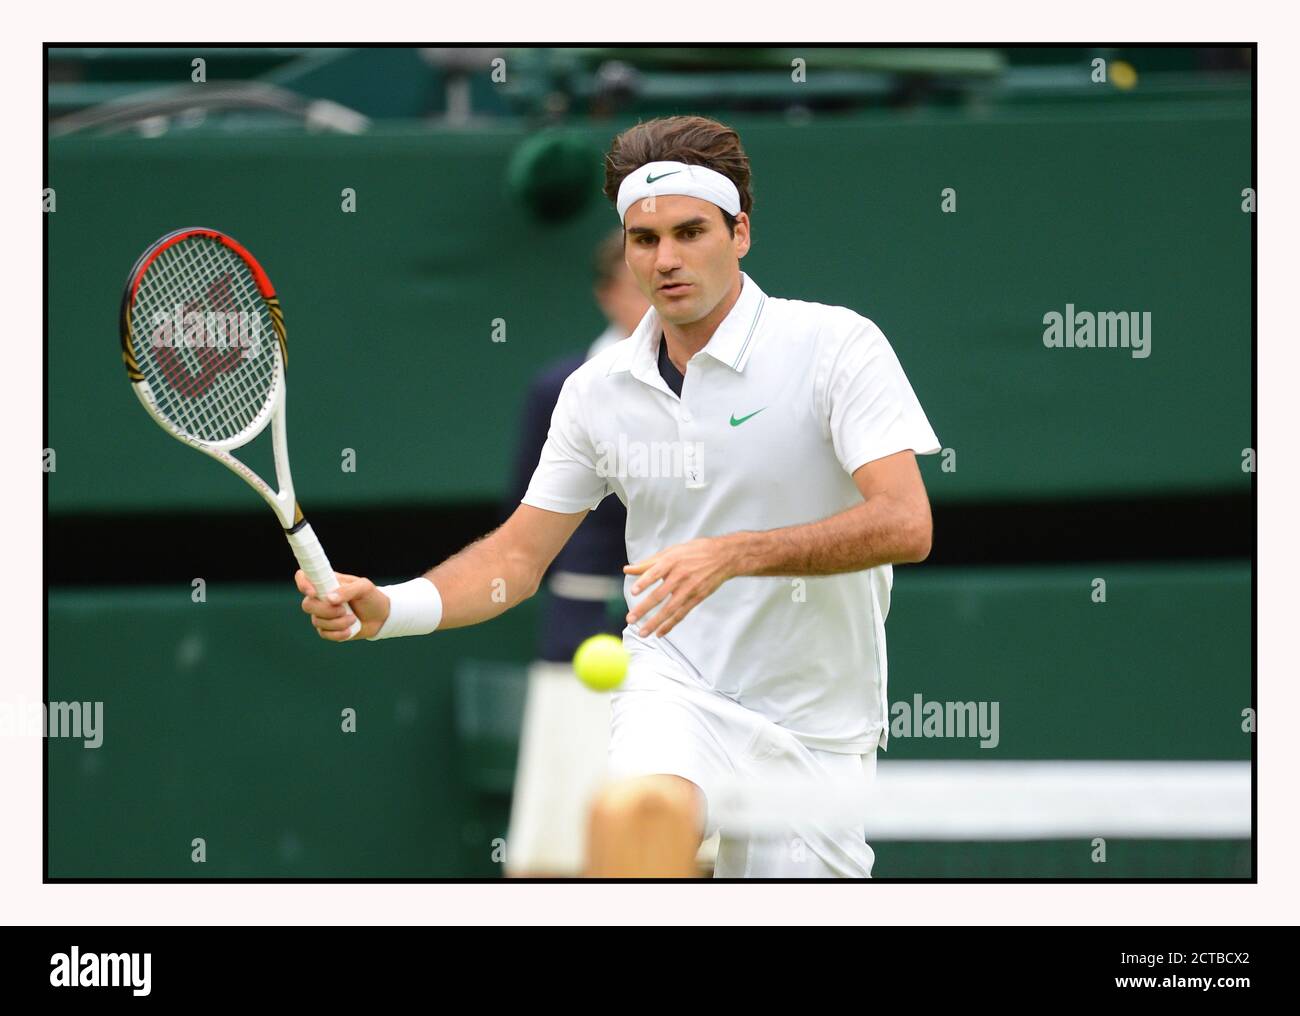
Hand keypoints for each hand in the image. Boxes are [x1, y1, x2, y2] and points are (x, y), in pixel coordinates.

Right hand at [295, 570, 389, 641]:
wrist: (381, 617)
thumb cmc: (372, 597)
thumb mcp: (364, 588)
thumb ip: (347, 590)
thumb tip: (329, 598)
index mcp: (327, 581)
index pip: (304, 577)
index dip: (303, 584)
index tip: (314, 593)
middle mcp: (321, 598)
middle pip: (307, 605)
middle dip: (325, 610)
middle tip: (344, 610)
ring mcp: (322, 614)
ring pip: (317, 621)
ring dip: (337, 623)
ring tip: (353, 619)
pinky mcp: (328, 629)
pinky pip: (324, 634)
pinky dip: (338, 634)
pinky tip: (349, 630)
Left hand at [623, 537, 737, 638]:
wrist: (722, 557)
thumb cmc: (693, 552)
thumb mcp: (671, 552)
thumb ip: (648, 563)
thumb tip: (627, 570)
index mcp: (671, 561)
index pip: (655, 573)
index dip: (644, 582)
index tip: (633, 592)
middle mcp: (680, 576)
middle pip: (659, 595)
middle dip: (644, 609)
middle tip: (630, 619)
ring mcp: (689, 588)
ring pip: (670, 609)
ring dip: (655, 622)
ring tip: (643, 633)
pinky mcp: (697, 598)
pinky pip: (681, 614)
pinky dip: (670, 624)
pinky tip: (659, 633)